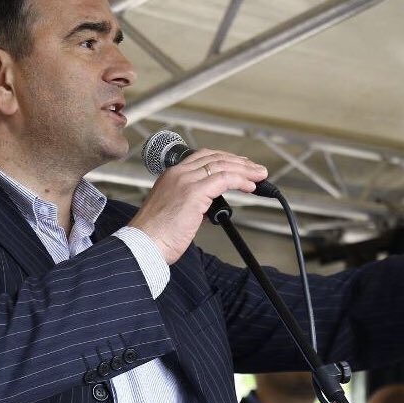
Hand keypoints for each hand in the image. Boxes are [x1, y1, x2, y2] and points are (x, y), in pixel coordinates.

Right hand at [128, 149, 267, 263]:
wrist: (143, 244)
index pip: (202, 158)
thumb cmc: (155, 235)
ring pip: (222, 166)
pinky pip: (224, 179)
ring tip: (259, 176)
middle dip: (239, 162)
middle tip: (255, 169)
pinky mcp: (194, 193)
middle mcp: (178, 174)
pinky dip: (240, 181)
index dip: (224, 159)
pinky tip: (250, 186)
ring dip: (245, 170)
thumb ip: (191, 205)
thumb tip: (208, 208)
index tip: (239, 166)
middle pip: (215, 158)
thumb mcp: (173, 212)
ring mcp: (185, 181)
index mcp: (170, 176)